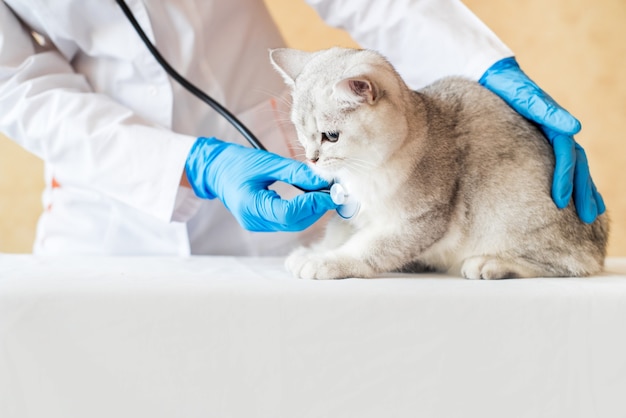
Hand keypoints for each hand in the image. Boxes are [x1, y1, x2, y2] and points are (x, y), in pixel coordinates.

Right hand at [185, 137, 335, 231]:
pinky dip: (302, 211)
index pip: (289, 213)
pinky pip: (287, 221)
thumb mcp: (267, 163)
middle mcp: (254, 221)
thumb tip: (323, 179)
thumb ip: (295, 172)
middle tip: (334, 192)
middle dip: (317, 208)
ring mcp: (257, 224)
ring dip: (312, 211)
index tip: (331, 192)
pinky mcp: (261, 222)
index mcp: (250, 206)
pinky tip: (311, 198)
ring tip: (325, 193)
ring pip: (293, 224)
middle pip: (294, 222)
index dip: (313, 204)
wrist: (215, 170)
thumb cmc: (237, 162)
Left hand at [479, 57, 604, 222]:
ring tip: (592, 214)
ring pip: (575, 166)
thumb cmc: (505, 86)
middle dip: (583, 191)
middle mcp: (557, 130)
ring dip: (584, 189)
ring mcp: (551, 136)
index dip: (565, 178)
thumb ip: (546, 111)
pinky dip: (572, 180)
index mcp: (554, 122)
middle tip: (587, 217)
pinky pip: (561, 164)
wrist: (494, 76)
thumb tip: (575, 128)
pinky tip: (572, 198)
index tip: (561, 202)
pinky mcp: (541, 141)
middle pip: (577, 164)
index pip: (566, 155)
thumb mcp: (523, 96)